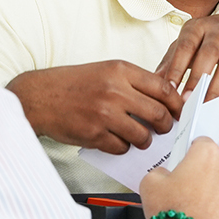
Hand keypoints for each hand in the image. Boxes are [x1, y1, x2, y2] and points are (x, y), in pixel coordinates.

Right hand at [5, 61, 182, 154]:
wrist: (39, 97)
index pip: (163, 88)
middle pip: (158, 114)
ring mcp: (104, 114)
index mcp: (121, 71)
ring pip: (143, 135)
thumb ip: (133, 82)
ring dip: (145, 140)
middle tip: (164, 129)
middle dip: (166, 126)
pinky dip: (123, 147)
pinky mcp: (94, 134)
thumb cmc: (73, 84)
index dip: (177, 103)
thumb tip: (164, 98)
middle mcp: (115, 91)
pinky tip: (117, 140)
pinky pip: (121, 148)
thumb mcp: (106, 70)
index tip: (179, 111)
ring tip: (140, 138)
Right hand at [138, 138, 218, 218]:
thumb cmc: (171, 213)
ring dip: (218, 193)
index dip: (192, 152)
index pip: (202, 142)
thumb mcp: (151, 181)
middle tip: (190, 189)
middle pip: (217, 164)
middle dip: (206, 174)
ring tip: (200, 208)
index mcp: (207, 154)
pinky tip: (211, 218)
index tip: (189, 160)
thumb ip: (162, 170)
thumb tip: (165, 174)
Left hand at [155, 12, 218, 105]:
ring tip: (204, 108)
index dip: (177, 68)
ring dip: (215, 91)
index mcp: (199, 27)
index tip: (169, 88)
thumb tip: (154, 81)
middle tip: (187, 101)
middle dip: (197, 80)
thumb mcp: (189, 41)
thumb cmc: (211, 38)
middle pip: (209, 55)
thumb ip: (171, 60)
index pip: (186, 46)